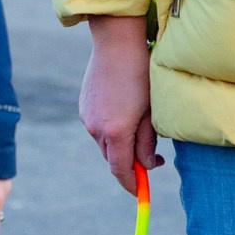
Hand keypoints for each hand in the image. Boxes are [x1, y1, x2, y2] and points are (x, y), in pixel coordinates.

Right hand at [80, 15, 160, 191]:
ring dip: (120, 144)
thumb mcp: (151, 111)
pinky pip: (97, 127)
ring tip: (139, 126)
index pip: (121, 170)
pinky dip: (110, 129)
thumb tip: (147, 165)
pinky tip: (124, 110)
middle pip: (112, 158)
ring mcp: (87, 116)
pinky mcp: (83, 106)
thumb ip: (147, 142)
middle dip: (129, 163)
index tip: (142, 192)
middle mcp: (96, 128)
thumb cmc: (142, 74)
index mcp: (116, 132)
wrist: (117, 42)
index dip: (132, 184)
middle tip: (151, 156)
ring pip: (104, 143)